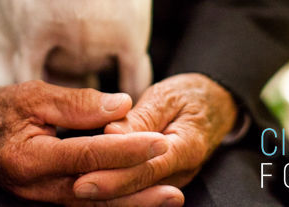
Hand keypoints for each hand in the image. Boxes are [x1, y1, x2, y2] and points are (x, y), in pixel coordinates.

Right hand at [0, 81, 181, 204]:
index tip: (159, 141)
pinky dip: (112, 202)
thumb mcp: (33, 95)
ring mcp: (40, 198)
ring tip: (167, 199)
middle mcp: (36, 187)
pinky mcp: (46, 198)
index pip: (89, 156)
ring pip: (92, 204)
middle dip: (137, 190)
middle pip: (95, 192)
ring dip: (131, 204)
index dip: (127, 150)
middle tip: (173, 187)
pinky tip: (137, 199)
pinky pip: (83, 203)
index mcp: (30, 159)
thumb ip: (77, 103)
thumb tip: (122, 105)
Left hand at [72, 73, 236, 201]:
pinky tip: (90, 183)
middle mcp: (181, 172)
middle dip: (105, 189)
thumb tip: (110, 132)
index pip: (147, 167)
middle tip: (73, 187)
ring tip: (74, 186)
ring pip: (137, 193)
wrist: (214, 105)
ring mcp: (172, 181)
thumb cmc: (189, 95)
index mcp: (187, 147)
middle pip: (139, 186)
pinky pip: (137, 188)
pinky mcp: (160, 182)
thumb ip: (139, 119)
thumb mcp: (166, 97)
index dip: (115, 176)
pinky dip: (114, 187)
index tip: (85, 179)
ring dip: (107, 191)